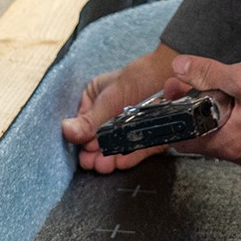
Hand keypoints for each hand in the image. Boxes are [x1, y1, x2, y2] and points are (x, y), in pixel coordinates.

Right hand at [62, 43, 178, 172]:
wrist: (173, 75)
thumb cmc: (140, 77)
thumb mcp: (110, 99)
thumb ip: (90, 119)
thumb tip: (67, 130)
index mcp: (95, 99)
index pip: (82, 124)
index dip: (82, 138)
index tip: (82, 149)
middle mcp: (109, 113)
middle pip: (98, 139)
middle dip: (94, 153)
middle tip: (91, 162)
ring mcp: (128, 125)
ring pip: (115, 146)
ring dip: (108, 159)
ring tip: (104, 165)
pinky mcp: (146, 133)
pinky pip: (135, 149)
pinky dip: (128, 157)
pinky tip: (120, 163)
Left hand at [165, 56, 240, 164]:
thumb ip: (207, 73)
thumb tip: (182, 68)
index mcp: (229, 144)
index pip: (184, 141)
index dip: (174, 116)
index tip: (174, 95)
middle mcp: (240, 153)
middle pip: (202, 134)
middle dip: (195, 106)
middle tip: (194, 81)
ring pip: (221, 129)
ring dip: (216, 107)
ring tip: (223, 82)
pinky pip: (240, 128)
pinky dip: (234, 111)